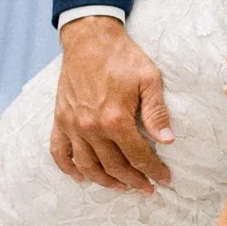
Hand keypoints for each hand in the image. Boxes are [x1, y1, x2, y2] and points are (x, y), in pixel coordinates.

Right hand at [52, 15, 174, 191]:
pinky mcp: (60, 120)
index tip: (164, 180)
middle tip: (146, 187)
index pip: (137, 156)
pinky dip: (69, 169)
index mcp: (115, 119)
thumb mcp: (148, 79)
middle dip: (133, 180)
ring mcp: (72, 125)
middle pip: (114, 166)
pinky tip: (81, 177)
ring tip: (121, 186)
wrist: (89, 38)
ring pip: (88, 166)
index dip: (153, 171)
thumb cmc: (122, 57)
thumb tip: (167, 141)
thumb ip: (156, 112)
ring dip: (105, 181)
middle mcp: (92, 127)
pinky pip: (59, 152)